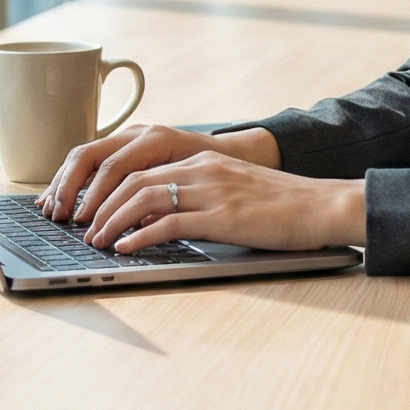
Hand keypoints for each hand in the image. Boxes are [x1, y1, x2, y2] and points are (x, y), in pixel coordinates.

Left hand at [84, 153, 363, 254]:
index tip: (93, 213)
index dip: (110, 191)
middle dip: (101, 207)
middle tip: (85, 230)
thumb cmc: (285, 205)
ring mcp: (213, 191)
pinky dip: (140, 236)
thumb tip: (157, 219)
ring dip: (112, 221)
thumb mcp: (235, 190)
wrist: (324, 206)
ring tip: (97, 241)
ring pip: (144, 198)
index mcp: (205, 160)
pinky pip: (169, 222)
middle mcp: (203, 169)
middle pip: (134, 180)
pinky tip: (126, 248)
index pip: (142, 169)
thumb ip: (198, 198)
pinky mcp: (223, 216)